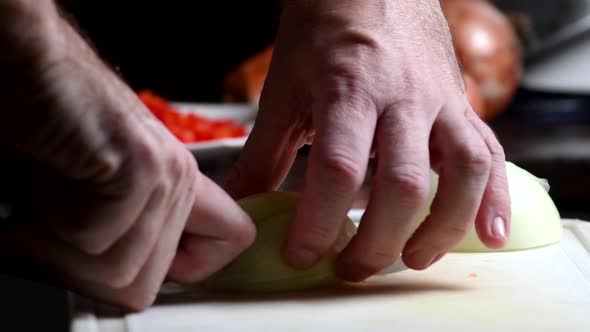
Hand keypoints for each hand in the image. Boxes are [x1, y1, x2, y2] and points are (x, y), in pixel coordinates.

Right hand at [0, 1, 253, 309]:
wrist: (28, 67)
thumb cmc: (53, 129)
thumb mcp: (94, 197)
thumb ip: (125, 238)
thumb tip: (127, 286)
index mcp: (181, 184)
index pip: (233, 240)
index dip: (184, 267)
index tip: (132, 251)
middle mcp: (181, 179)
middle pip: (148, 284)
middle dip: (90, 270)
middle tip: (66, 223)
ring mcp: (165, 174)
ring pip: (121, 272)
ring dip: (67, 244)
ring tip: (62, 193)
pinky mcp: (138, 169)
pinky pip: (95, 241)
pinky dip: (56, 220)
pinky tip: (58, 176)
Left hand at [227, 0, 509, 280]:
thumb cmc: (324, 32)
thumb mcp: (285, 89)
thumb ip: (265, 152)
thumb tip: (243, 204)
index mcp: (349, 89)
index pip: (337, 169)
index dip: (318, 223)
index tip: (301, 254)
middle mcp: (402, 97)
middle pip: (400, 184)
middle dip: (376, 242)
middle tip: (350, 268)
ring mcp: (440, 101)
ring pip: (460, 173)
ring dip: (440, 229)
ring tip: (413, 260)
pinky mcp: (461, 106)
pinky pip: (490, 153)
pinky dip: (495, 198)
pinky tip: (489, 234)